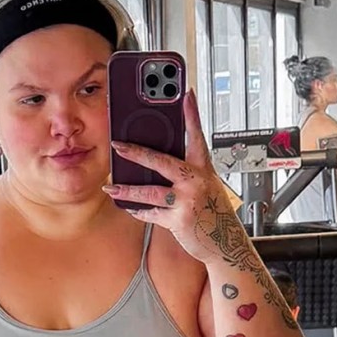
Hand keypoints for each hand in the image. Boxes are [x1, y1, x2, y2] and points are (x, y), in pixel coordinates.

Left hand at [104, 89, 247, 265]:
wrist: (225, 243)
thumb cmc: (213, 212)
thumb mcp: (206, 185)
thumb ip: (186, 171)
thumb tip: (157, 160)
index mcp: (204, 169)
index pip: (197, 135)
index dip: (192, 114)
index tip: (185, 93)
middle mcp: (196, 182)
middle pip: (162, 161)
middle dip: (137, 153)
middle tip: (117, 145)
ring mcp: (187, 201)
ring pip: (149, 192)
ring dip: (127, 190)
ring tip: (110, 187)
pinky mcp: (178, 220)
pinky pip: (151, 213)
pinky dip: (138, 211)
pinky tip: (129, 207)